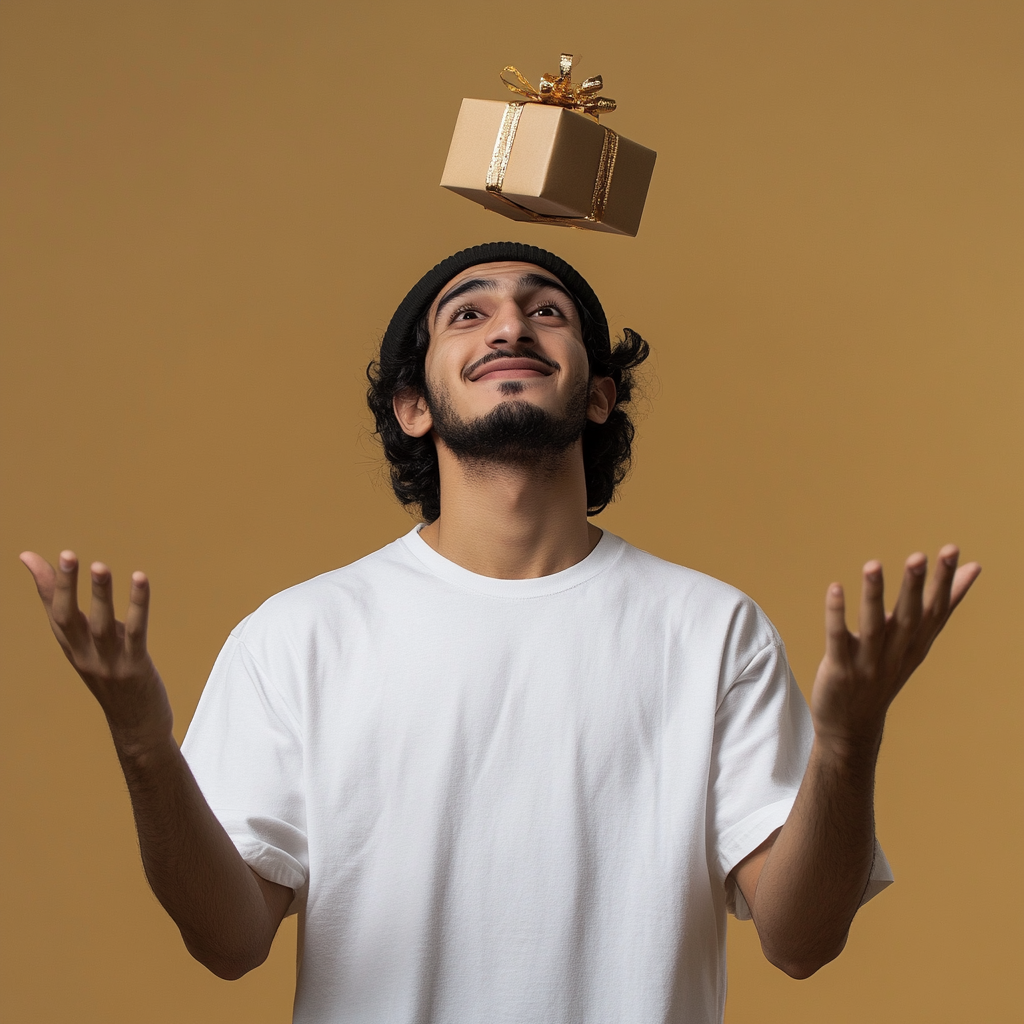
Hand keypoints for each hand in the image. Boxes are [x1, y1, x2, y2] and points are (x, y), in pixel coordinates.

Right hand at [20, 550, 172, 752]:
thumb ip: (85, 615)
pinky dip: (137, 604)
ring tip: (100, 566)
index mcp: (73, 649)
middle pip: (67, 618)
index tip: (28, 555)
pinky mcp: (135, 667)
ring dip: (100, 594)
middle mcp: (84, 657)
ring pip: (100, 625)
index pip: (53, 613)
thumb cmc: (117, 677)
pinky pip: (135, 632)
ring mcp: (109, 664)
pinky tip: (140, 579)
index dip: (44, 584)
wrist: (137, 726)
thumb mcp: (96, 646)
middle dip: (65, 586)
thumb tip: (80, 587)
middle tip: (67, 554)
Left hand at [810, 544, 981, 755]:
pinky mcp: (840, 669)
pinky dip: (836, 614)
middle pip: (909, 618)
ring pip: (873, 626)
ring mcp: (869, 664)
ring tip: (873, 565)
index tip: (951, 550)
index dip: (944, 581)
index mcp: (917, 644)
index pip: (935, 610)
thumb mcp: (916, 640)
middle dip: (914, 587)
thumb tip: (974, 567)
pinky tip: (835, 588)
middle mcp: (897, 654)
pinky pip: (838, 638)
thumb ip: (941, 604)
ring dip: (873, 596)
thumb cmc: (886, 671)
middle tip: (919, 556)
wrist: (852, 725)